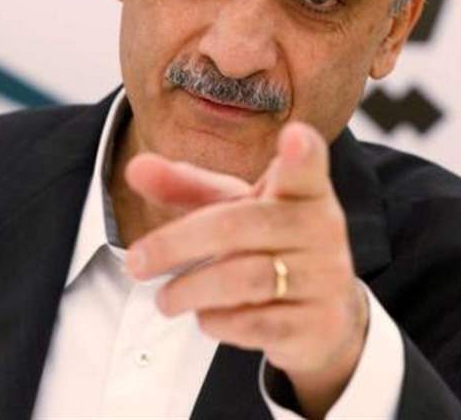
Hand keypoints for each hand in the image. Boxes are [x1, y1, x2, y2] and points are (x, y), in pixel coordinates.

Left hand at [124, 122, 368, 417]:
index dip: (302, 151)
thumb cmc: (271, 245)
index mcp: (302, 191)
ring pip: (247, 279)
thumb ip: (186, 187)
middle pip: (240, 226)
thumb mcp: (233, 210)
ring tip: (165, 299)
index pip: (305, 167)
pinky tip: (206, 316)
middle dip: (177, 244)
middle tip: (136, 261)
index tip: (294, 135)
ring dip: (192, 290)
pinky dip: (220, 321)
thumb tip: (135, 167)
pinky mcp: (321, 323)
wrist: (326, 313)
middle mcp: (322, 228)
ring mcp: (326, 277)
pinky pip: (259, 324)